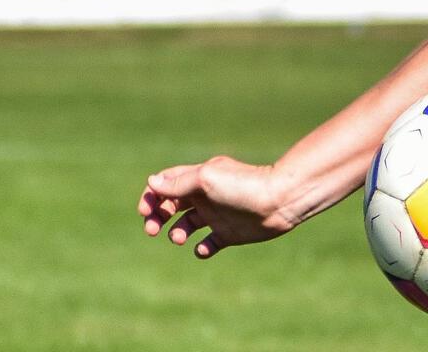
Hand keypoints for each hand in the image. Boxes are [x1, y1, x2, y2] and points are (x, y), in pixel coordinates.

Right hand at [138, 156, 296, 258]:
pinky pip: (209, 243)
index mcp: (199, 178)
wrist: (280, 201)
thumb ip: (178, 183)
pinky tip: (203, 248)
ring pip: (186, 225)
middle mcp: (206, 196)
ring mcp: (217, 215)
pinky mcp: (229, 233)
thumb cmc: (243, 186)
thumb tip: (152, 182)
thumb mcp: (206, 180)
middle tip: (153, 229)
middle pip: (171, 206)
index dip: (151, 196)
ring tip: (180, 238)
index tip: (147, 211)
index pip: (166, 184)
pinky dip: (201, 249)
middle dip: (157, 217)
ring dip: (176, 233)